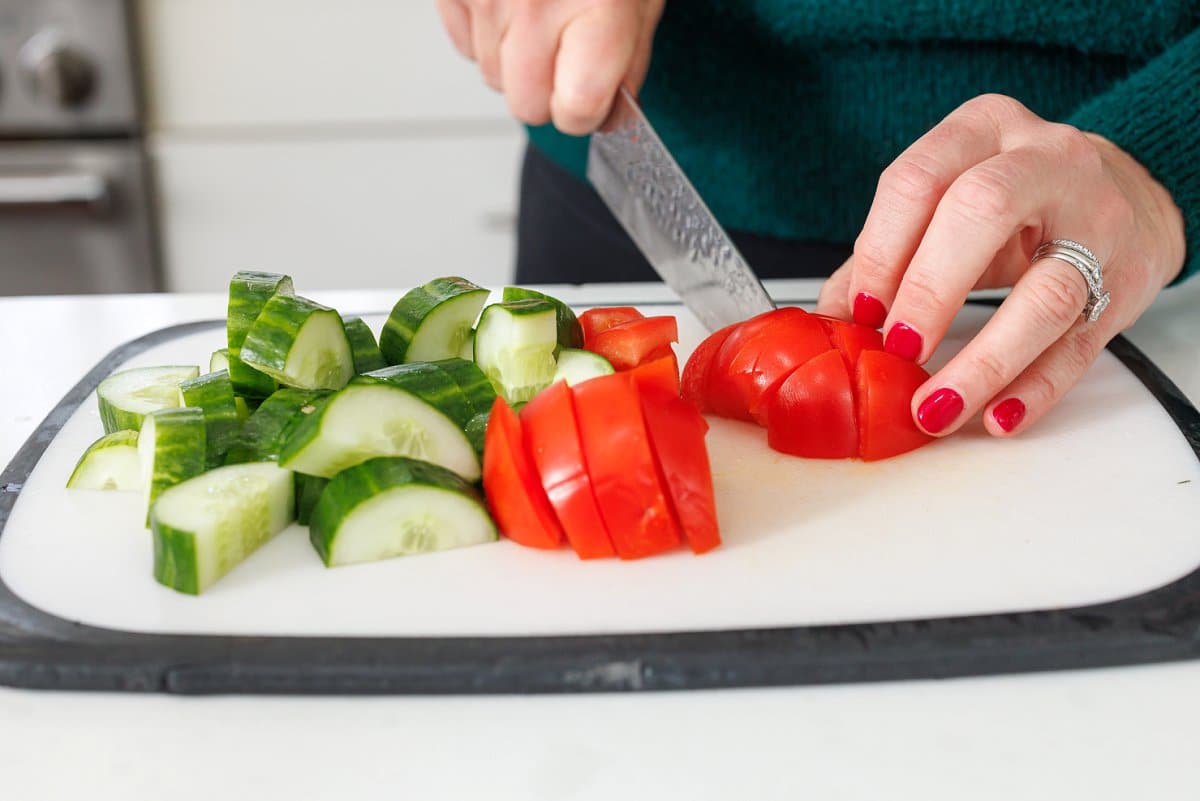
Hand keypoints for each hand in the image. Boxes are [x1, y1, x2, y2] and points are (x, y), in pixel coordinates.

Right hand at [436, 0, 665, 133]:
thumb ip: (628, 60)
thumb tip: (609, 111)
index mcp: (595, 10)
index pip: (575, 110)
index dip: (588, 111)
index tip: (594, 96)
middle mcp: (535, 5)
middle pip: (527, 105)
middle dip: (549, 94)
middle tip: (567, 59)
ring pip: (491, 77)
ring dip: (516, 62)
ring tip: (541, 15)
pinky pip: (463, 44)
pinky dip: (486, 36)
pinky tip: (511, 6)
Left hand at [817, 94, 1185, 437]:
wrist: (1127, 196)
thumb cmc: (1018, 204)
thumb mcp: (947, 205)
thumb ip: (883, 256)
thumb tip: (826, 321)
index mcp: (984, 129)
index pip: (920, 179)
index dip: (882, 249)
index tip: (863, 311)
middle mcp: (1047, 160)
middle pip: (982, 211)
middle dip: (930, 289)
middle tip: (898, 348)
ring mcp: (1098, 219)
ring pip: (1047, 292)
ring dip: (984, 361)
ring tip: (936, 406)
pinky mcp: (1127, 280)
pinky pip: (1079, 345)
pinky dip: (1034, 389)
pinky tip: (996, 416)